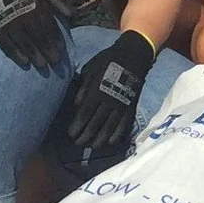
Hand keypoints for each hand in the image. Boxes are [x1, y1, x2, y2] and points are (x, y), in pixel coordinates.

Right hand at [0, 0, 71, 71]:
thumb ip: (59, 2)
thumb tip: (73, 16)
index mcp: (37, 6)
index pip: (50, 27)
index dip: (56, 40)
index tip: (62, 50)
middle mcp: (24, 17)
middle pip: (39, 37)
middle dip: (48, 51)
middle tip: (56, 62)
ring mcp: (10, 24)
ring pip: (24, 43)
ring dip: (34, 55)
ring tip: (43, 66)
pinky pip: (7, 44)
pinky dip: (16, 54)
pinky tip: (24, 62)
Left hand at [59, 31, 153, 151]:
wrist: (133, 55)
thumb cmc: (107, 61)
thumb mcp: (90, 69)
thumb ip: (83, 87)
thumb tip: (76, 104)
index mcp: (97, 92)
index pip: (84, 114)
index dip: (77, 127)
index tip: (70, 135)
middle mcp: (109, 101)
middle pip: (95, 124)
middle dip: (85, 136)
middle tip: (78, 143)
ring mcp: (121, 105)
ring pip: (110, 128)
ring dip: (100, 139)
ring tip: (92, 146)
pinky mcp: (131, 106)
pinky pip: (125, 124)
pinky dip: (118, 135)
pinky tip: (111, 142)